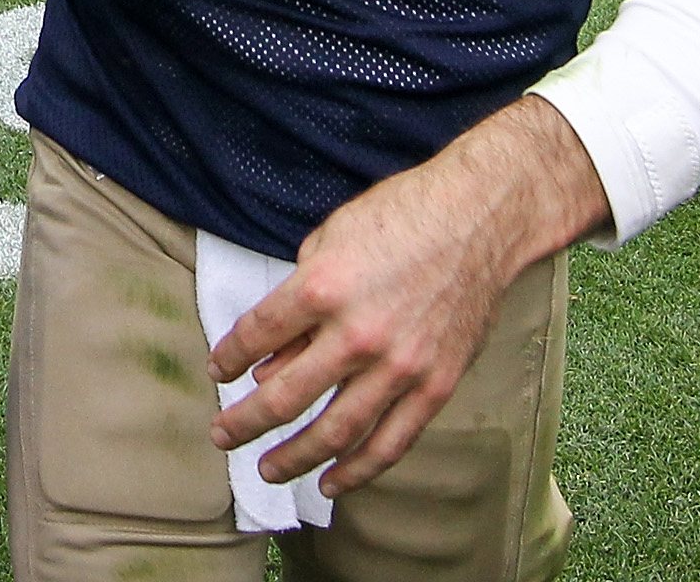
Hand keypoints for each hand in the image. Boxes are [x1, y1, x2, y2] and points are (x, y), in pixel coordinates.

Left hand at [208, 97, 606, 496]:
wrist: (479, 218)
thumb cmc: (401, 215)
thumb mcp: (329, 240)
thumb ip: (295, 303)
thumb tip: (267, 364)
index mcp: (323, 287)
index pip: (256, 336)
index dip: (228, 359)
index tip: (219, 373)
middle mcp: (358, 334)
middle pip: (284, 397)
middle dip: (243, 422)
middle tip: (222, 435)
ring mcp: (401, 366)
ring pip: (335, 433)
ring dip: (293, 457)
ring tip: (266, 470)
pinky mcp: (436, 385)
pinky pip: (392, 442)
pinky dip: (358, 470)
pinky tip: (331, 484)